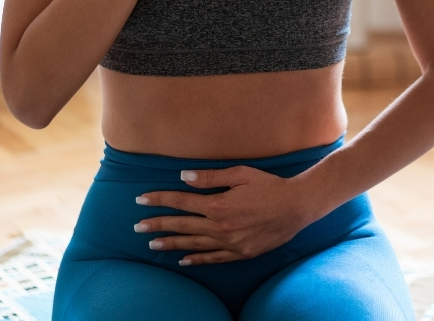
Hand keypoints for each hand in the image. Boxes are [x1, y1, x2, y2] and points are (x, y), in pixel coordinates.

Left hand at [133, 165, 314, 265]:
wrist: (296, 208)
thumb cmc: (268, 186)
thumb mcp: (239, 174)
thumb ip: (210, 177)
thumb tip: (183, 177)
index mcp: (218, 205)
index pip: (181, 202)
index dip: (160, 200)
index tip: (141, 200)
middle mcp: (220, 227)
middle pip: (182, 226)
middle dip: (158, 224)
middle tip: (137, 226)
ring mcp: (230, 243)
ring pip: (194, 244)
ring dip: (171, 243)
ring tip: (152, 244)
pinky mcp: (241, 253)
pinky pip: (213, 258)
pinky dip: (197, 259)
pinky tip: (183, 260)